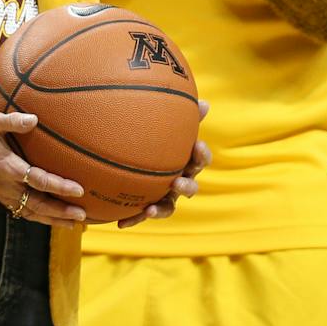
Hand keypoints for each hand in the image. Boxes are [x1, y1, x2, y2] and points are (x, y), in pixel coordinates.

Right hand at [0, 111, 87, 226]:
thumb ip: (12, 121)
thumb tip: (33, 119)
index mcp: (8, 167)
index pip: (38, 179)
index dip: (59, 186)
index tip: (78, 189)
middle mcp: (7, 185)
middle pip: (38, 203)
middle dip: (60, 211)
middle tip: (82, 216)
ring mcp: (4, 194)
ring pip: (31, 212)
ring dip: (53, 219)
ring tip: (73, 224)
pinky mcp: (1, 197)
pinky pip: (22, 212)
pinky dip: (39, 218)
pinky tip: (52, 220)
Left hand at [116, 99, 211, 227]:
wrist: (128, 155)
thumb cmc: (151, 134)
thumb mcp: (162, 122)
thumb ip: (178, 112)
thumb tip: (205, 102)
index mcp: (184, 159)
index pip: (200, 157)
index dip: (201, 154)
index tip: (197, 145)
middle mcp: (178, 178)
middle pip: (189, 185)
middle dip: (187, 186)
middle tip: (178, 182)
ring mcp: (163, 194)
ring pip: (169, 206)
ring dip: (162, 209)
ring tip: (151, 210)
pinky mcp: (146, 204)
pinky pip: (141, 214)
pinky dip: (134, 219)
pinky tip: (121, 224)